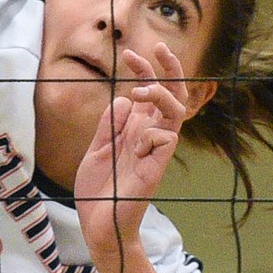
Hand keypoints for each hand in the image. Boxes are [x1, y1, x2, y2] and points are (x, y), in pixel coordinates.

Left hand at [74, 44, 188, 263]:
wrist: (97, 225)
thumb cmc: (99, 190)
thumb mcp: (98, 149)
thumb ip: (110, 124)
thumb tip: (125, 97)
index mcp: (135, 129)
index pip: (148, 92)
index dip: (144, 70)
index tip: (131, 54)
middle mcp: (149, 136)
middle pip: (172, 96)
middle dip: (170, 69)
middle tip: (160, 47)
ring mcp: (155, 151)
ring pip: (176, 113)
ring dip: (162, 95)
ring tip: (142, 90)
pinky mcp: (156, 169)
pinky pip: (165, 140)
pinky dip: (149, 133)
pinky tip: (134, 146)